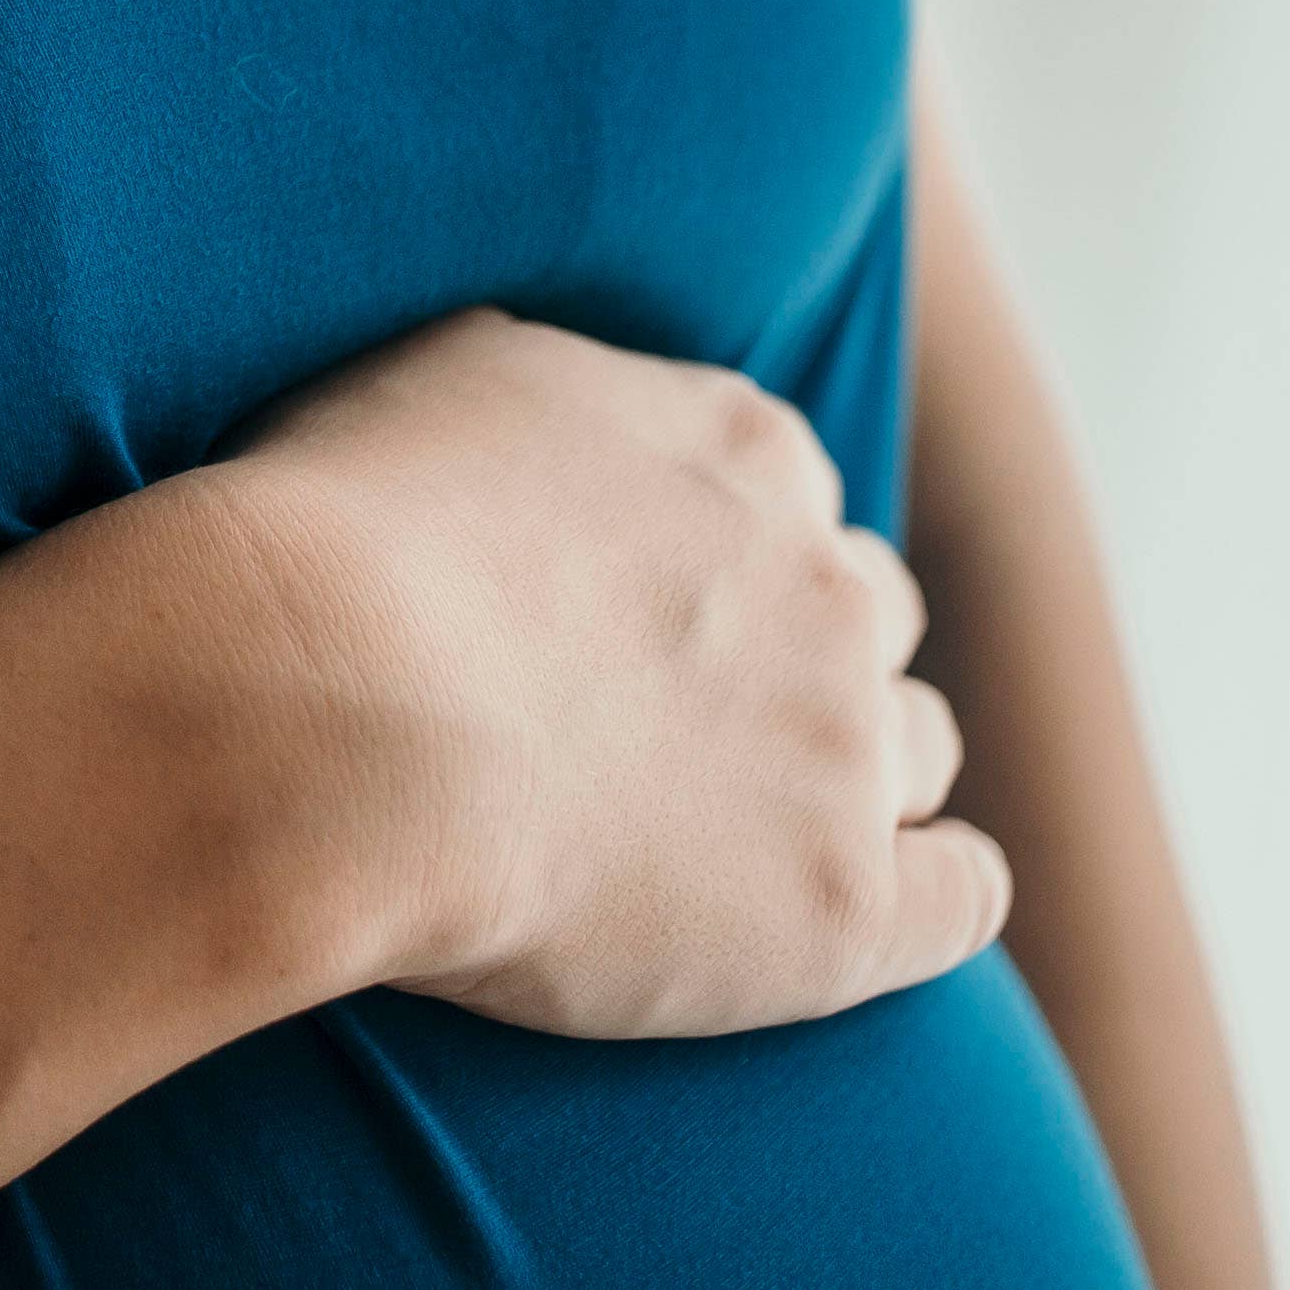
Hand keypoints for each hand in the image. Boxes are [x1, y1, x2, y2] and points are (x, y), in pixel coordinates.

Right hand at [176, 307, 1008, 1038]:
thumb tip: (553, 413)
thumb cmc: (339, 537)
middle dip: (802, 660)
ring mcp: (845, 744)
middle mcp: (826, 582)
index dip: (721, 563)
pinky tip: (851, 911)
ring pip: (916, 750)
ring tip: (741, 829)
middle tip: (681, 723)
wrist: (329, 709)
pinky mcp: (841, 905)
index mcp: (744, 451)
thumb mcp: (438, 377)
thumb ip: (545, 396)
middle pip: (870, 616)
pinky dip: (931, 896)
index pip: (789, 498)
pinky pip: (960, 897)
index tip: (642, 616)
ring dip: (854, 777)